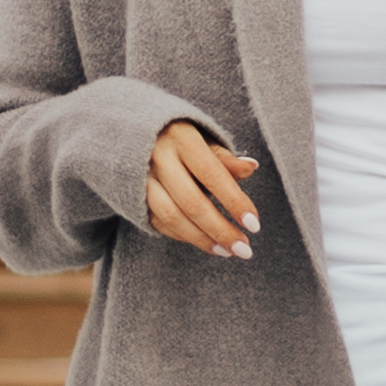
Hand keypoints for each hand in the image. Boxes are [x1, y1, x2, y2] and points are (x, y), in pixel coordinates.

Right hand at [146, 117, 260, 257]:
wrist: (131, 135)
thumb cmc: (179, 137)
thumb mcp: (202, 139)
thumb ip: (224, 158)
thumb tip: (251, 167)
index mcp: (181, 138)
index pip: (212, 175)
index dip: (234, 201)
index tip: (254, 225)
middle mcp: (158, 159)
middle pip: (192, 202)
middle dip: (220, 230)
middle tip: (244, 249)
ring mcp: (142, 179)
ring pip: (173, 217)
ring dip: (202, 239)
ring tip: (227, 251)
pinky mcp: (133, 197)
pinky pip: (160, 223)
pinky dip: (184, 236)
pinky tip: (206, 242)